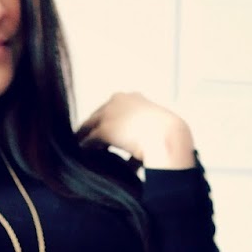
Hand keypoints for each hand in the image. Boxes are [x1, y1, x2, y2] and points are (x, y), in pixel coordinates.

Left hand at [75, 91, 195, 169]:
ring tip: (83, 147)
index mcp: (134, 97)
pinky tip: (84, 154)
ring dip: (86, 136)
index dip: (107, 120)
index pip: (113, 107)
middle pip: (98, 114)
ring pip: (91, 125)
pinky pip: (89, 138)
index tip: (103, 131)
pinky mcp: (104, 128)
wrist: (168, 137)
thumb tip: (139, 147)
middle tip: (86, 139)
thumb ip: (144, 131)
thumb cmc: (169, 136)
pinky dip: (85, 146)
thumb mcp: (157, 127)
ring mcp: (111, 113)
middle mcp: (120, 100)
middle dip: (94, 127)